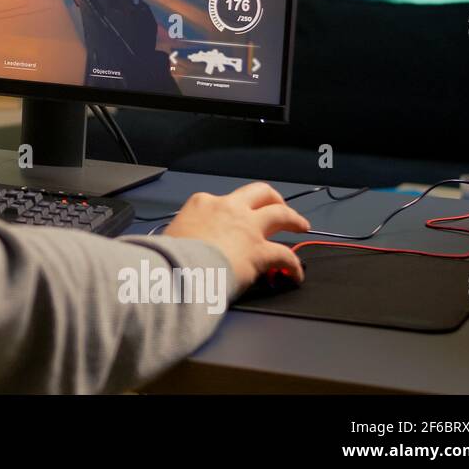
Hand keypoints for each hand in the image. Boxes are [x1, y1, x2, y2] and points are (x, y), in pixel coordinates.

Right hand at [163, 183, 310, 290]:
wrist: (178, 268)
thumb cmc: (167, 255)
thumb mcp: (169, 236)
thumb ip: (181, 237)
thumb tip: (175, 248)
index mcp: (202, 204)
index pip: (222, 201)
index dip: (230, 210)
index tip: (233, 220)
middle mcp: (228, 208)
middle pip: (259, 193)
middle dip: (272, 198)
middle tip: (278, 206)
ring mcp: (248, 228)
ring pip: (280, 214)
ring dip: (293, 219)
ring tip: (301, 225)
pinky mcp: (261, 251)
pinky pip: (285, 256)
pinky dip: (293, 265)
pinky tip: (295, 275)